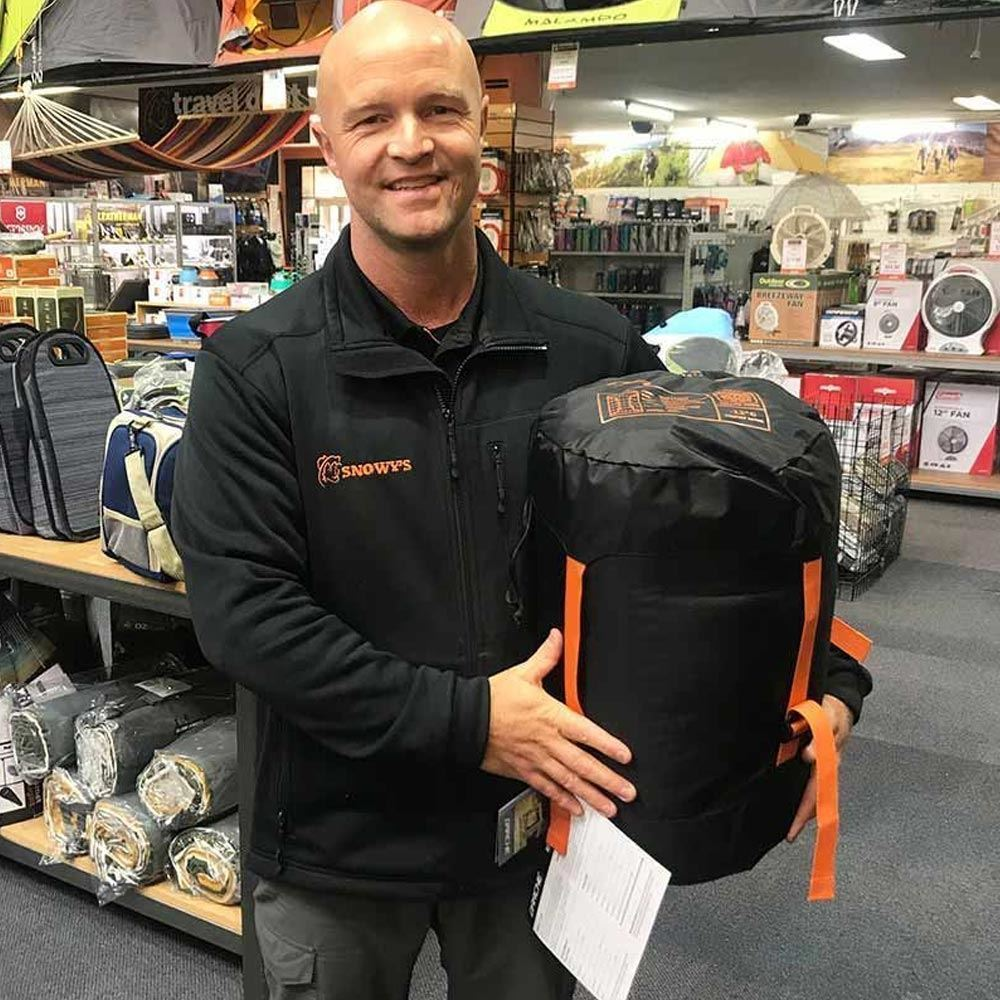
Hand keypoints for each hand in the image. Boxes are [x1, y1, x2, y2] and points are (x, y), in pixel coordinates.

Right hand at [482, 629, 635, 818]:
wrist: (466, 719)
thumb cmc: (494, 698)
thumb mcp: (523, 673)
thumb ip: (546, 657)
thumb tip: (558, 637)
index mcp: (551, 716)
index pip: (586, 733)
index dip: (607, 745)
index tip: (625, 757)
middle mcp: (547, 741)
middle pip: (582, 764)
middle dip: (607, 780)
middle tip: (627, 792)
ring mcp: (536, 759)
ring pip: (568, 781)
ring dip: (591, 795)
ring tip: (609, 808)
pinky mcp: (523, 771)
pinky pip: (547, 788)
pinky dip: (563, 800)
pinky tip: (577, 809)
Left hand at [786, 694, 853, 841]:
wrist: (841, 707)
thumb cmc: (832, 714)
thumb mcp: (827, 718)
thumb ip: (818, 735)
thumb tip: (809, 757)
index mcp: (828, 761)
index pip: (815, 791)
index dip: (805, 810)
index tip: (795, 826)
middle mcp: (828, 769)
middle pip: (815, 799)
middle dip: (803, 818)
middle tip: (790, 835)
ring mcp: (825, 767)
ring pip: (814, 794)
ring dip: (805, 811)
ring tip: (792, 828)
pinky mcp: (821, 763)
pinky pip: (813, 784)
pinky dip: (806, 797)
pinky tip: (798, 806)